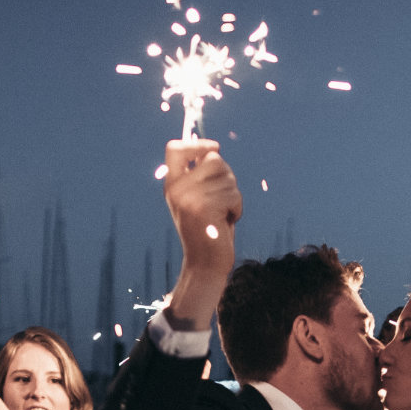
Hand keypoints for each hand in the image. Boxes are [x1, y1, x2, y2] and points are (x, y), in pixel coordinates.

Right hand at [163, 140, 241, 330]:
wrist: (205, 265)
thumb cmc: (208, 231)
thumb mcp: (198, 200)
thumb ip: (201, 177)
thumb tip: (213, 149)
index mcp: (172, 185)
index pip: (174, 149)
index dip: (196, 144)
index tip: (214, 148)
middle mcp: (176, 189)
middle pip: (214, 158)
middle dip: (227, 176)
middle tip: (225, 198)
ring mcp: (189, 198)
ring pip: (228, 177)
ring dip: (234, 195)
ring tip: (224, 214)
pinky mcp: (205, 208)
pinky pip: (234, 194)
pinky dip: (238, 208)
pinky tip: (227, 222)